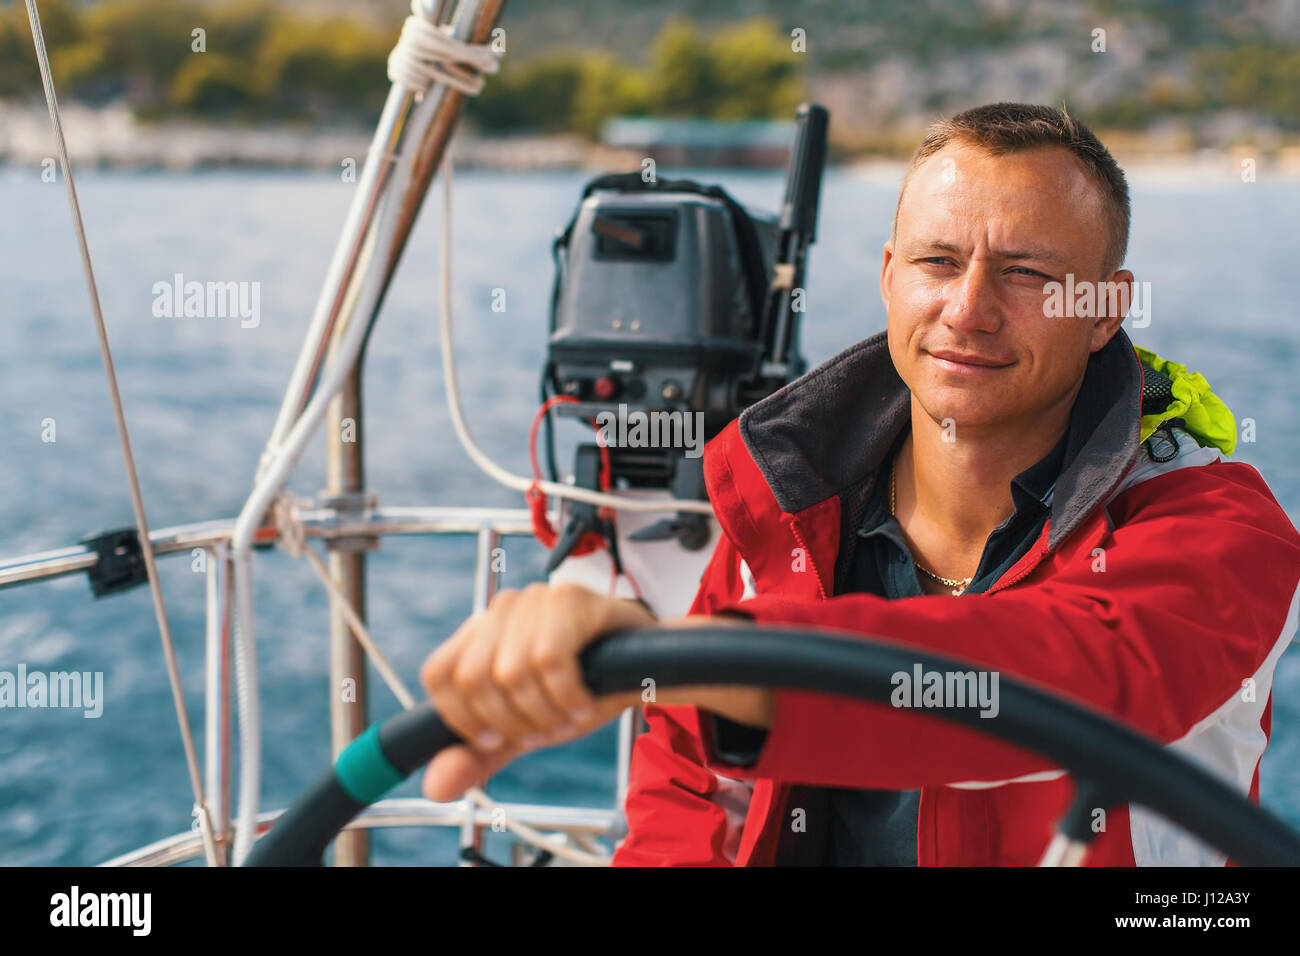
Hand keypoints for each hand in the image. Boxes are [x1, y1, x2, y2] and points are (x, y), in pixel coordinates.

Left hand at [418, 582, 652, 801]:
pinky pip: (550, 660)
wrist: (647, 667)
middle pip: (473, 678)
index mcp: (481, 633)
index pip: (439, 674)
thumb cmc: (582, 689)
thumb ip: (482, 754)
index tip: (497, 740)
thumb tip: (435, 787)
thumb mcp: (527, 727)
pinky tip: (585, 702)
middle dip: (509, 722)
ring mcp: (535, 599)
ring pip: (511, 672)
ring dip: (544, 713)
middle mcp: (502, 608)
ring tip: (570, 717)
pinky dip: (567, 696)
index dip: (462, 719)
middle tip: (544, 731)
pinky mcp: (570, 598)